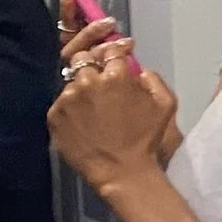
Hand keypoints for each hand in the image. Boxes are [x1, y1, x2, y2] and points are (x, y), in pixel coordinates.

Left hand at [48, 40, 179, 194]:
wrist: (121, 171)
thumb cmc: (146, 138)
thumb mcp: (167, 104)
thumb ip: (153, 79)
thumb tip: (138, 69)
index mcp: (117, 76)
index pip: (111, 50)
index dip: (115, 53)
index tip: (118, 59)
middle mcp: (88, 82)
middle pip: (83, 59)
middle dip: (92, 65)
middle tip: (100, 80)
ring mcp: (68, 99)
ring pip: (71, 82)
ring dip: (82, 89)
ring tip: (92, 106)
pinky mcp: (54, 116)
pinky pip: (61, 103)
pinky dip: (71, 108)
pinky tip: (82, 121)